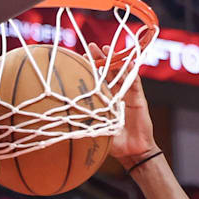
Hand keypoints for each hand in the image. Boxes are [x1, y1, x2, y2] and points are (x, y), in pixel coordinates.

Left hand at [88, 43, 157, 167]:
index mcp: (103, 102)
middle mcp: (115, 95)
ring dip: (114, 60)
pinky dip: (132, 71)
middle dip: (99, 59)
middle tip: (90, 46)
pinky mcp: (139, 98)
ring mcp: (127, 95)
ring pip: (120, 73)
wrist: (133, 152)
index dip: (88, 70)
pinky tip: (129, 60)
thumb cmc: (114, 145)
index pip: (95, 81)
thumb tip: (60, 125)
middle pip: (107, 72)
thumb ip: (82, 126)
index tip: (78, 58)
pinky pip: (135, 82)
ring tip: (106, 48)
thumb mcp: (94, 132)